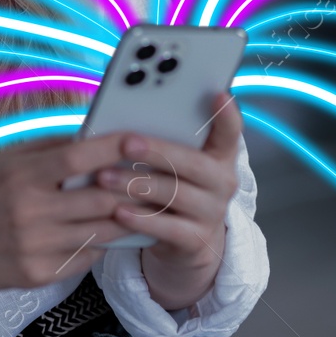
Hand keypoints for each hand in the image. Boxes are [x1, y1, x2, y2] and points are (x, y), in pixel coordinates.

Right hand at [0, 131, 138, 291]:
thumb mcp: (5, 162)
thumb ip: (48, 149)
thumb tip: (94, 137)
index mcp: (21, 175)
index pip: (78, 157)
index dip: (114, 147)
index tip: (141, 141)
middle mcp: (29, 211)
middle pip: (100, 198)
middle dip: (134, 188)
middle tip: (159, 179)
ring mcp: (36, 246)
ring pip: (102, 231)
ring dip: (128, 218)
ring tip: (148, 207)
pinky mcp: (39, 274)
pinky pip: (87, 256)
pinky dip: (102, 243)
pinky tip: (111, 233)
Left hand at [95, 92, 242, 310]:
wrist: (185, 242)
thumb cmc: (171, 187)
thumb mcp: (174, 164)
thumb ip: (163, 141)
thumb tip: (120, 123)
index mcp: (219, 156)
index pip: (230, 131)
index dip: (226, 115)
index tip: (217, 95)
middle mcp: (222, 182)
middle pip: (193, 163)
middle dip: (158, 151)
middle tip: (126, 143)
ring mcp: (212, 213)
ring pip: (174, 194)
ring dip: (137, 184)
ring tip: (105, 178)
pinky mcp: (196, 240)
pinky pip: (167, 228)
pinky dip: (141, 220)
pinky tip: (118, 212)